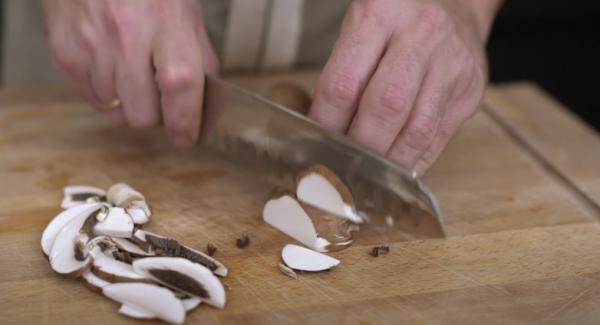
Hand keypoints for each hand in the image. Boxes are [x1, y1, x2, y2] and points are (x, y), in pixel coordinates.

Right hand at [42, 0, 217, 147]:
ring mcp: (91, 45)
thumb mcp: (187, 17)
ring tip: (133, 72)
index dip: (185, 120)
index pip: (180, 85)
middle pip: (142, 114)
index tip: (187, 137)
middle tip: (159, 97)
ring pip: (116, 112)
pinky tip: (112, 68)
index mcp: (166, 22)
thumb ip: (202, 63)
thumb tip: (208, 113)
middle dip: (156, 116)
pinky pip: (91, 100)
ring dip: (130, 104)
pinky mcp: (65, 52)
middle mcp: (126, 35)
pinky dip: (106, 94)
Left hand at [310, 0, 500, 173]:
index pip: (344, 84)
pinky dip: (412, 161)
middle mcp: (420, 36)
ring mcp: (451, 64)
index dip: (326, 125)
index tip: (317, 146)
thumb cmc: (394, 22)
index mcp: (379, 15)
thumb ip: (343, 75)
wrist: (453, 5)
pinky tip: (395, 171)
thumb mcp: (359, 30)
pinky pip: (437, 138)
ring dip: (387, 162)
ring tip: (367, 175)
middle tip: (341, 167)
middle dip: (359, 147)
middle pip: (384, 108)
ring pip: (416, 130)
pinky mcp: (470, 91)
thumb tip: (322, 134)